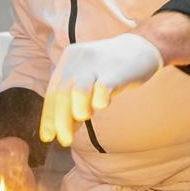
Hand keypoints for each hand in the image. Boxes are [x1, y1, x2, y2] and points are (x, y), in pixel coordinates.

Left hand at [39, 33, 163, 146]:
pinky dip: (100, 103)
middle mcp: (78, 58)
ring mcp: (96, 63)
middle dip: (61, 122)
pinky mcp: (114, 72)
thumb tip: (63, 130)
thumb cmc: (111, 70)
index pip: (52, 92)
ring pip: (78, 94)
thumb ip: (74, 101)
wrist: (141, 49)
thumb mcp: (88, 81)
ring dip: (80, 111)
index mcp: (68, 59)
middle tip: (65, 141)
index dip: (48, 116)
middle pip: (62, 95)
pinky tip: (105, 102)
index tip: (48, 137)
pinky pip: (101, 93)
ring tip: (89, 113)